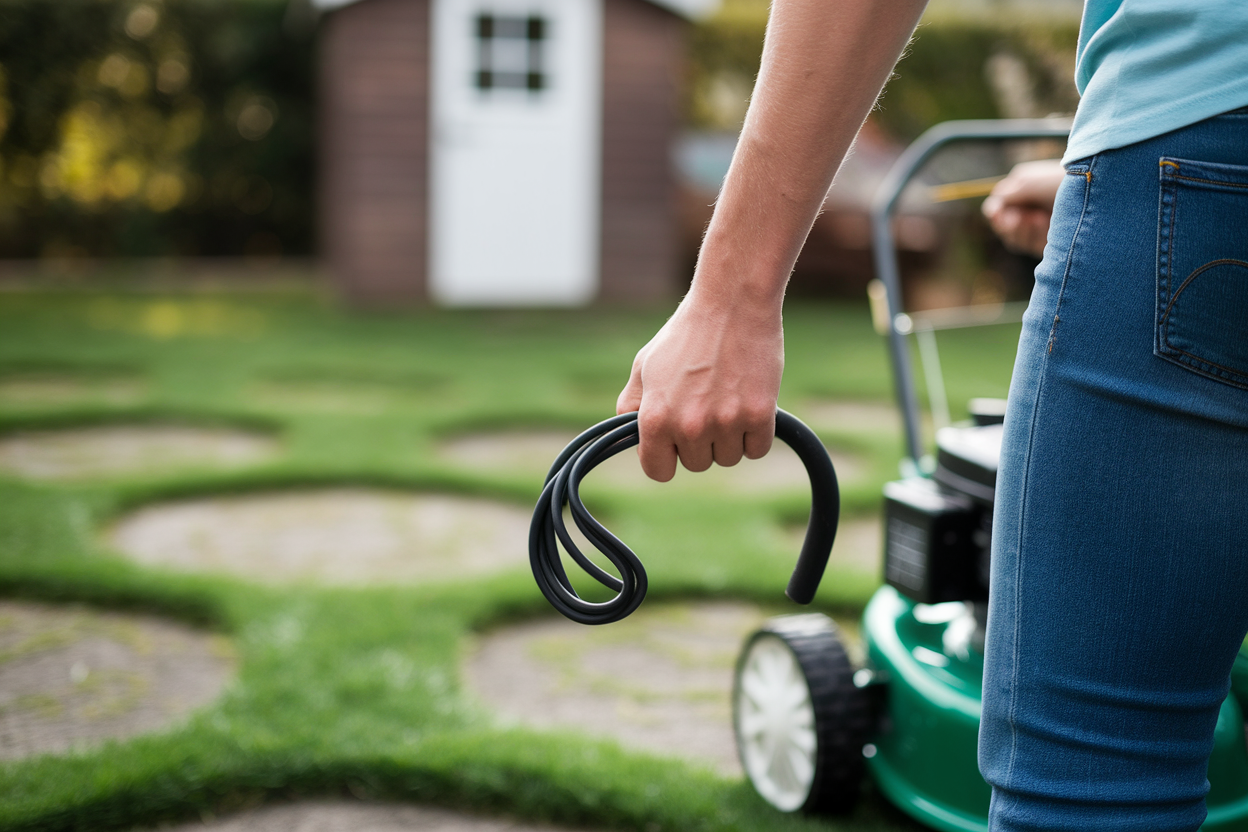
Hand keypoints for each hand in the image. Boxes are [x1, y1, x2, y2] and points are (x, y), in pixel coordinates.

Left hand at [616, 286, 782, 481]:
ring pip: (729, 458)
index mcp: (655, 417)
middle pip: (697, 464)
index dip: (667, 458)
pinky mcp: (759, 416)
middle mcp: (689, 425)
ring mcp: (726, 422)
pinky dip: (756, 432)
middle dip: (701, 442)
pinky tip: (748, 401)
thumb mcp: (644, 366)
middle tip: (706, 404)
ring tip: (727, 397)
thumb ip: (632, 406)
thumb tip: (631, 441)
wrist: (732, 303)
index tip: (676, 442)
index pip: (658, 471)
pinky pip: (757, 449)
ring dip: (730, 437)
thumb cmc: (686, 334)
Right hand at [982, 159, 1064, 258]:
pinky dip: (1031, 236)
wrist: (1097, 196)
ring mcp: (1039, 226)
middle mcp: (1030, 208)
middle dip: (1007, 223)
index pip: (998, 205)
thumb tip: (991, 209)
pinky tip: (1043, 224)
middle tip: (1017, 218)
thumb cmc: (1062, 182)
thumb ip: (1007, 194)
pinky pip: (1027, 246)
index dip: (996, 211)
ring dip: (1020, 229)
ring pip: (1012, 238)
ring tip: (1036, 218)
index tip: (1000, 212)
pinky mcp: (1048, 243)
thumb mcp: (1031, 183)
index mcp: (1024, 190)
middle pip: (1002, 225)